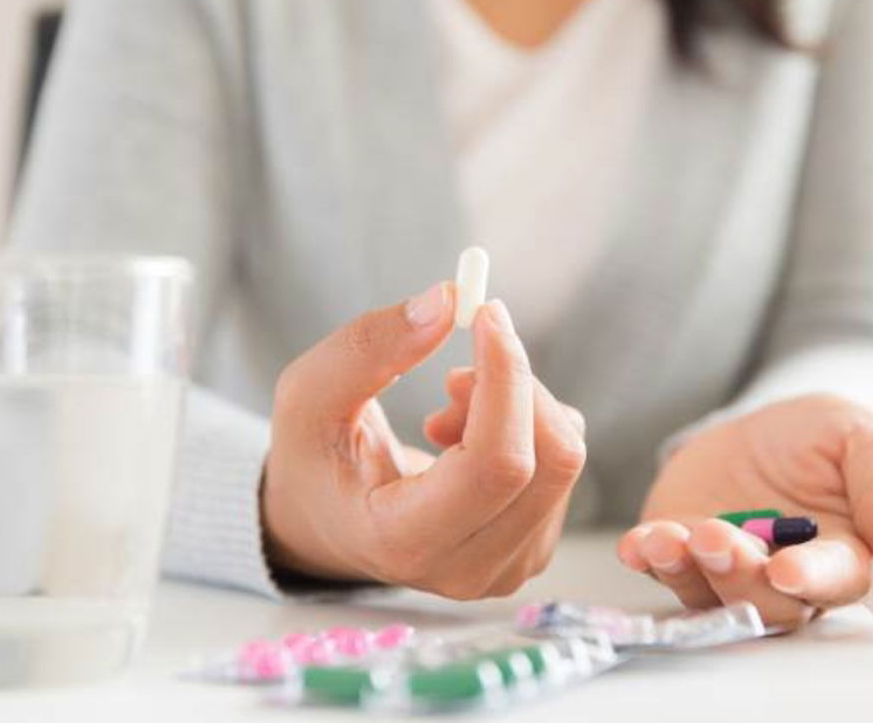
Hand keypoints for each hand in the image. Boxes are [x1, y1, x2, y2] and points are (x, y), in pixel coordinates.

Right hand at [261, 282, 585, 598]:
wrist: (330, 524)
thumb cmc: (317, 459)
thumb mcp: (308, 396)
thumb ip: (367, 348)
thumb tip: (446, 303)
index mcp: (405, 541)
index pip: (496, 463)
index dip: (505, 378)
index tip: (487, 315)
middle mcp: (468, 569)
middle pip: (551, 460)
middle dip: (515, 386)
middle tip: (454, 372)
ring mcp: (509, 567)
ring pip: (564, 456)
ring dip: (516, 406)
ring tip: (446, 412)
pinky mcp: (534, 549)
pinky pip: (564, 466)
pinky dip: (527, 428)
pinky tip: (468, 439)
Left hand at [617, 395, 872, 627]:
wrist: (765, 426)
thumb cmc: (825, 438)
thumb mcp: (864, 440)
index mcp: (842, 557)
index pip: (832, 579)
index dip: (810, 577)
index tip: (786, 570)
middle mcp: (783, 578)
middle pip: (763, 599)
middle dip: (737, 574)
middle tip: (716, 538)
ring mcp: (727, 570)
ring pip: (708, 592)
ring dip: (685, 570)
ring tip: (665, 539)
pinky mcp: (682, 552)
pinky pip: (663, 566)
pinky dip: (647, 558)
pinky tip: (635, 543)